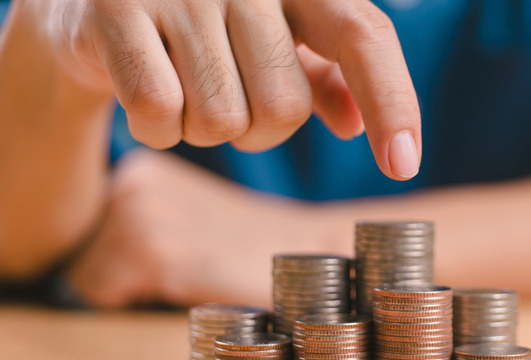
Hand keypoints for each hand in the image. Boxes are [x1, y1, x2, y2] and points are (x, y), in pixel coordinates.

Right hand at [27, 0, 420, 178]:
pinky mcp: (116, 9)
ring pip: (223, 120)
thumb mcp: (276, 43)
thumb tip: (358, 123)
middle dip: (258, 131)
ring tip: (185, 90)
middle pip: (285, 106)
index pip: (364, 36)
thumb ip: (323, 77)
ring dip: (206, 131)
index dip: (392, 103)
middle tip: (229, 103)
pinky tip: (147, 100)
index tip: (403, 164)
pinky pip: (160, 114)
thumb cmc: (208, 27)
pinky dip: (158, 129)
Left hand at [65, 148, 337, 307]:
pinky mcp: (152, 254)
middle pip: (81, 252)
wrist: (310, 251)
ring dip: (133, 287)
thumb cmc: (250, 243)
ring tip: (192, 270)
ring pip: (88, 275)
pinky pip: (104, 293)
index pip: (89, 228)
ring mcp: (141, 215)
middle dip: (123, 271)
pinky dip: (139, 301)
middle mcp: (133, 181)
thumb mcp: (187, 210)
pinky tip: (190, 281)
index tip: (179, 250)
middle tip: (188, 263)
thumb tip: (89, 253)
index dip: (124, 253)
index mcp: (142, 166)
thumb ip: (140, 213)